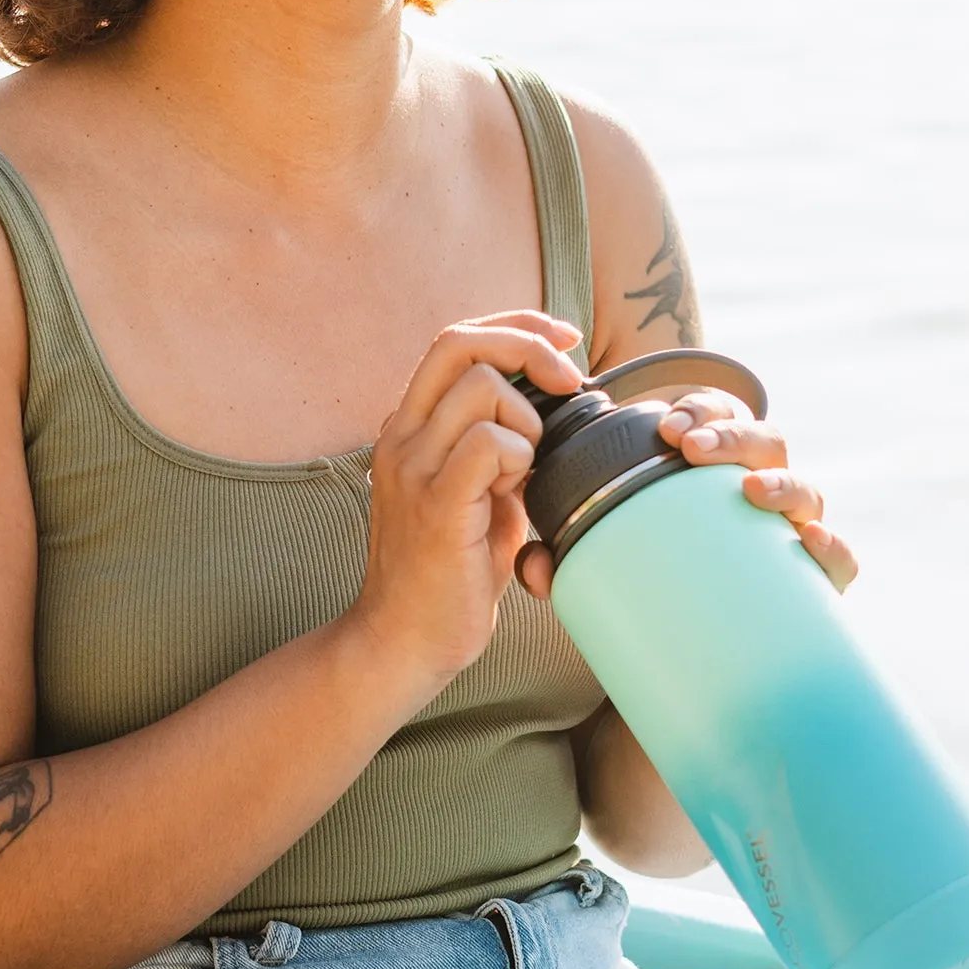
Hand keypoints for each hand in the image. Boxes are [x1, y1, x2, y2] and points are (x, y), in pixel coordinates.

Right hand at [354, 311, 584, 687]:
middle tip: (568, 381)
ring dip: (526, 419)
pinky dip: (520, 456)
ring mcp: (412, 467)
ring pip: (482, 388)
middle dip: (527, 346)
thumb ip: (499, 449)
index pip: (454, 340)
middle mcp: (401, 436)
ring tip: (525, 470)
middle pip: (459, 343)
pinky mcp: (435, 503)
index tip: (563, 340)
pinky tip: (517, 492)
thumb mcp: (476, 494)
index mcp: (408, 427)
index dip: (514, 326)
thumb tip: (550, 415)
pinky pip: (489, 443)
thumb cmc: (446, 574)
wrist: (403, 641)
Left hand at [517, 388, 856, 596]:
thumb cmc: (648, 577)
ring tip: (749, 488)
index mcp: (711, 469)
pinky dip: (833, 548)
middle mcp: (757, 489)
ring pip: (804, 491)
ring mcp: (789, 534)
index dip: (701, 410)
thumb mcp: (600, 556)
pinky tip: (811, 541)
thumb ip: (562, 556)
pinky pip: (837, 560)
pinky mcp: (812, 582)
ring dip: (782, 480)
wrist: (689, 652)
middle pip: (763, 442)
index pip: (718, 416)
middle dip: (731, 435)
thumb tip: (539, 566)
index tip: (667, 427)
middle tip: (690, 448)